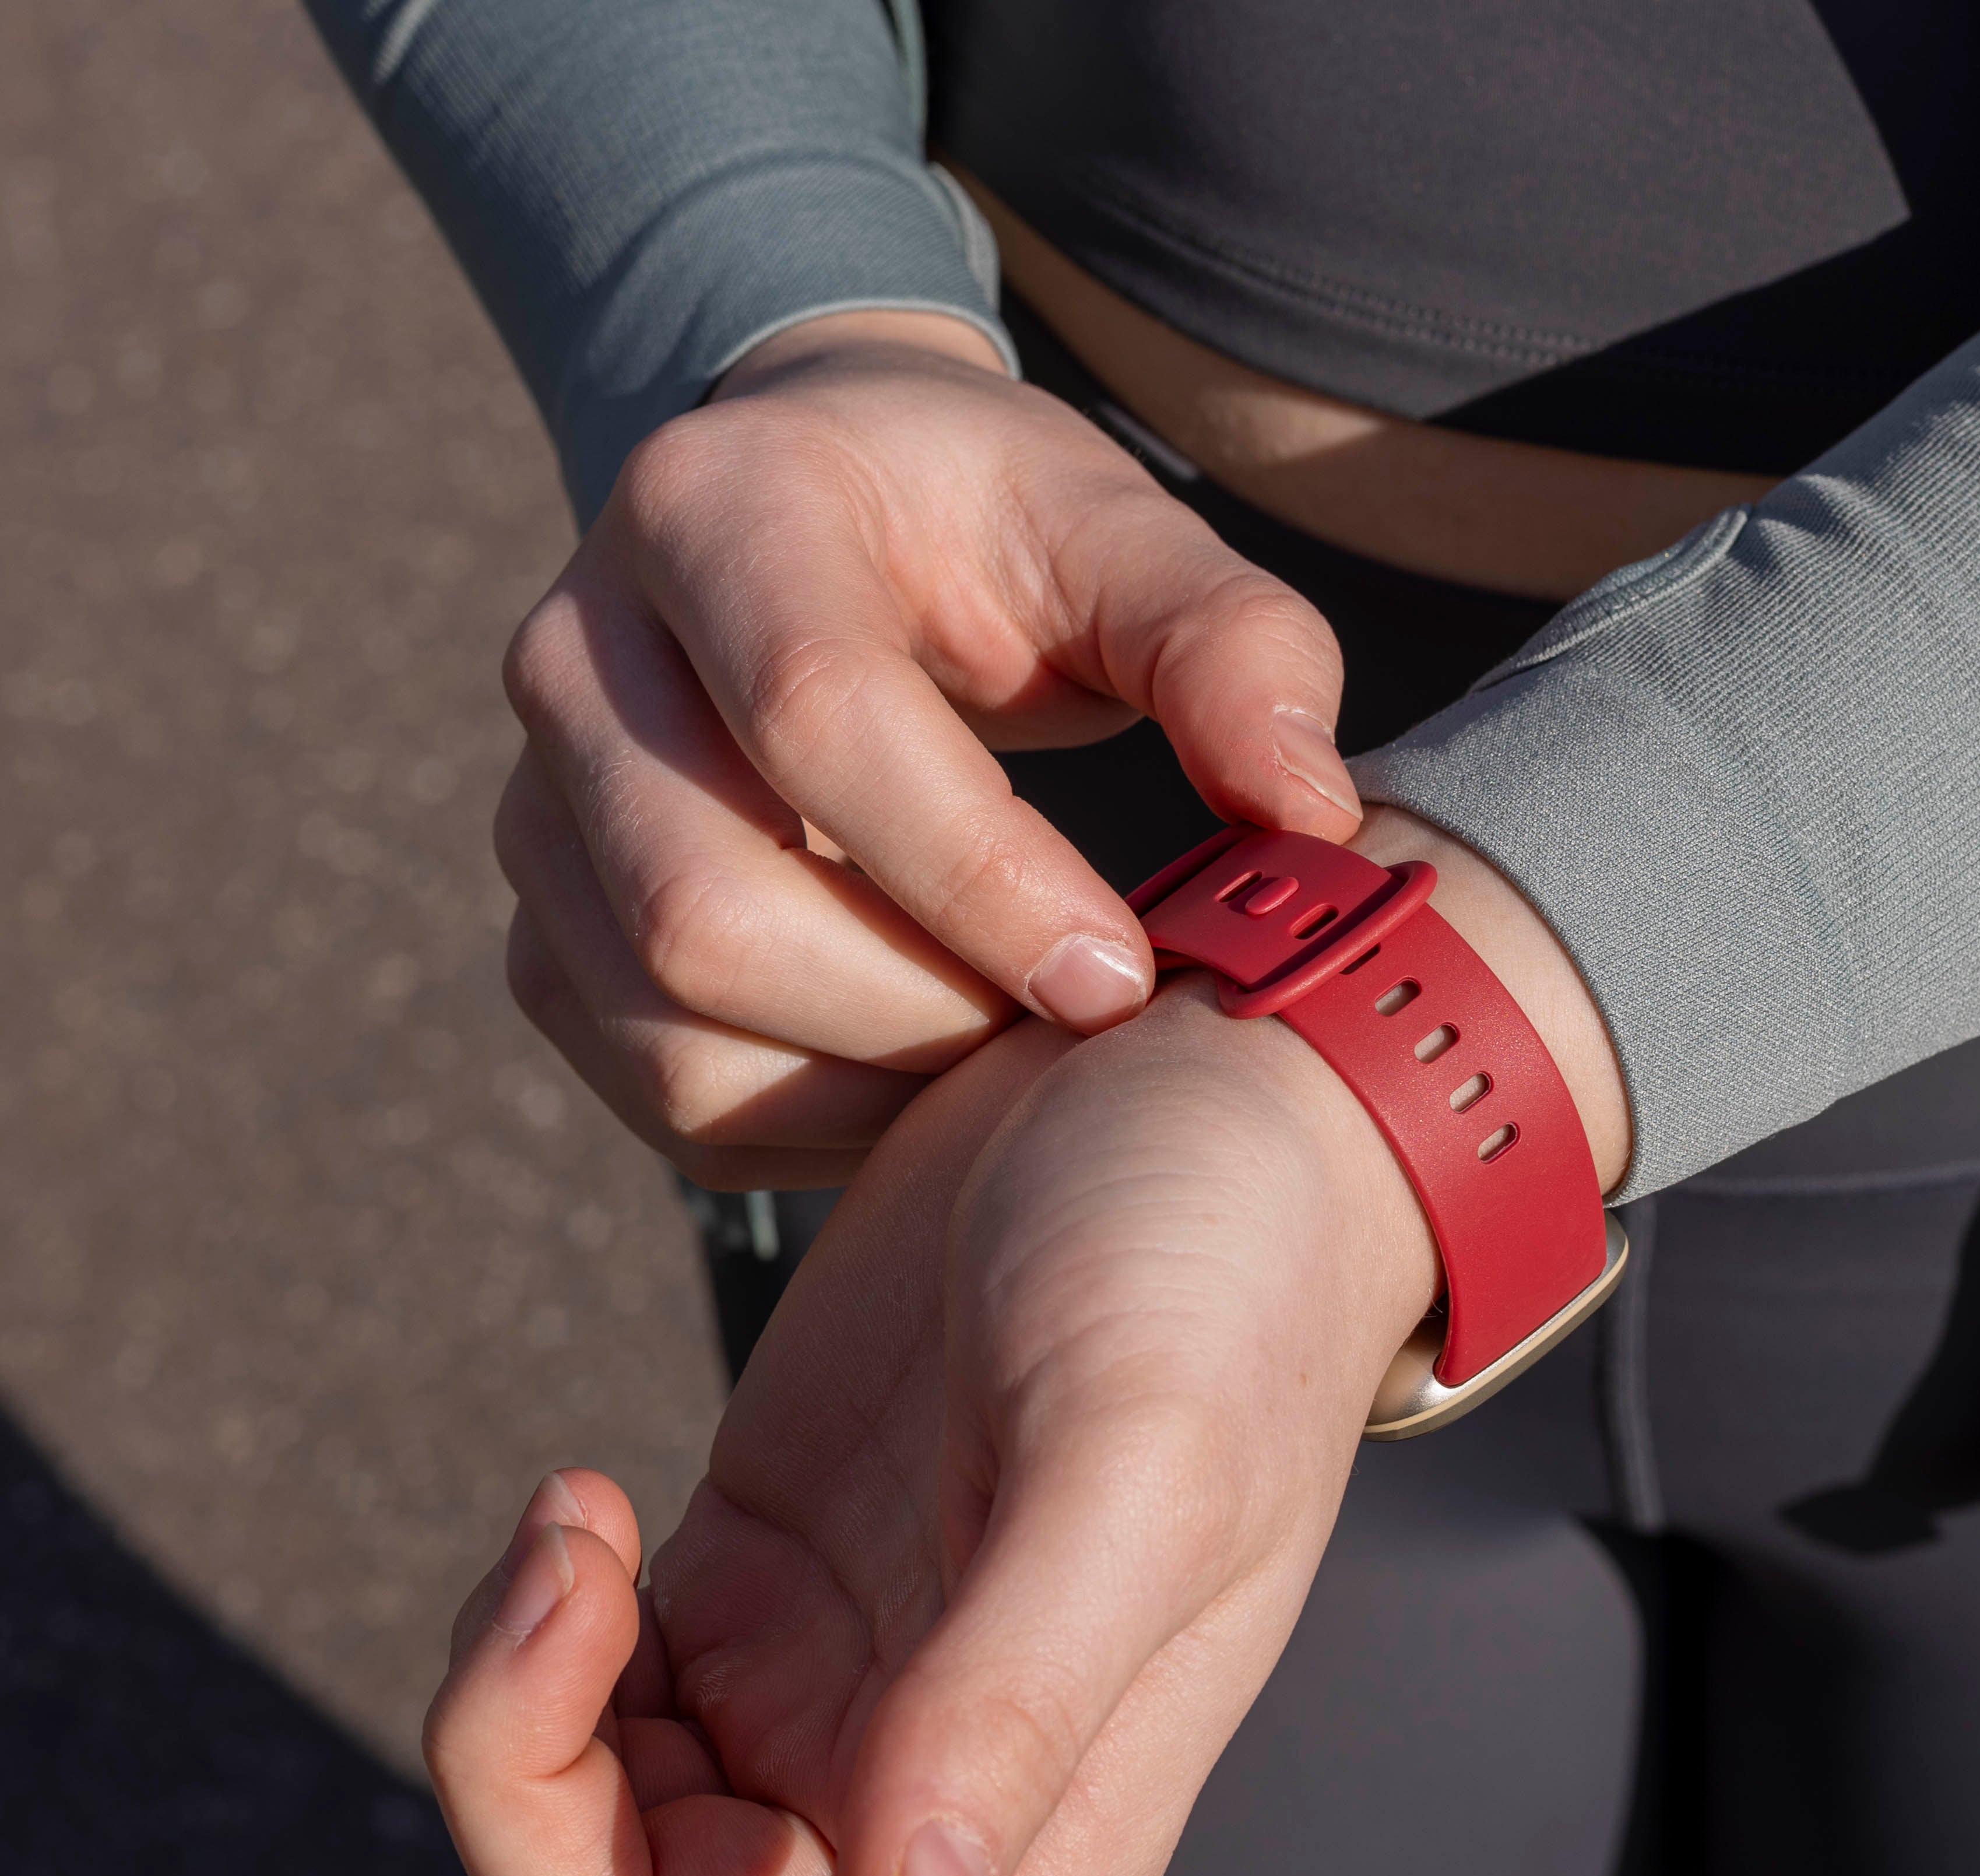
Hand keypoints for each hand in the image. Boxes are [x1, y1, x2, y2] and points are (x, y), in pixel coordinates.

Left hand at [424, 811, 1628, 1875]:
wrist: (1206, 1104)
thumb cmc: (1221, 1284)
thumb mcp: (1136, 1468)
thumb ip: (1021, 1699)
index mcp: (1042, 1841)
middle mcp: (928, 1798)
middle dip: (533, 1841)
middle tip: (551, 1608)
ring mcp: (837, 1685)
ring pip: (600, 1837)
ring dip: (520, 1723)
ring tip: (573, 1528)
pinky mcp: (767, 1568)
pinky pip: (594, 1695)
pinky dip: (539, 1630)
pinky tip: (580, 1503)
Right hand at [495, 309, 1365, 1191]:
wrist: (816, 513)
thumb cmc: (986, 531)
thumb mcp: (1124, 536)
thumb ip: (1234, 650)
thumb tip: (1311, 824)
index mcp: (717, 513)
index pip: (818, 722)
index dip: (980, 880)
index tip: (1121, 974)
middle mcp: (578, 657)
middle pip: (709, 908)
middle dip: (921, 1012)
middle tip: (1072, 1030)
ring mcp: (535, 802)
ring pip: (667, 1024)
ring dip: (863, 1089)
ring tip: (1006, 1059)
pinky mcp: (547, 921)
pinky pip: (654, 1084)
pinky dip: (803, 1125)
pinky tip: (918, 1083)